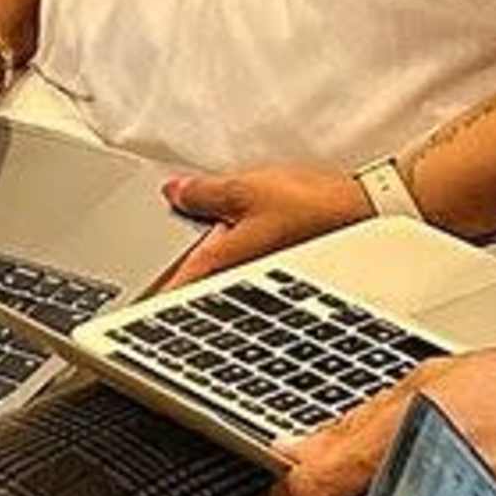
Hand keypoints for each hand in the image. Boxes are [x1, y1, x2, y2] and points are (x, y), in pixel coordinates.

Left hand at [161, 161, 368, 285]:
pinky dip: (232, 261)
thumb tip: (174, 192)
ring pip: (218, 280)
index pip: (171, 288)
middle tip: (153, 275)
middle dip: (174, 279)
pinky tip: (237, 242)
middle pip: (193, 286)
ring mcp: (258, 280)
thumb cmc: (314, 208)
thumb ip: (203, 192)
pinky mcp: (278, 272)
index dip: (146, 296)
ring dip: (206, 270)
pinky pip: (241, 270)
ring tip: (196, 253)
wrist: (368, 216)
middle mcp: (236, 280)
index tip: (126, 307)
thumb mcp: (246, 188)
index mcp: (219, 264)